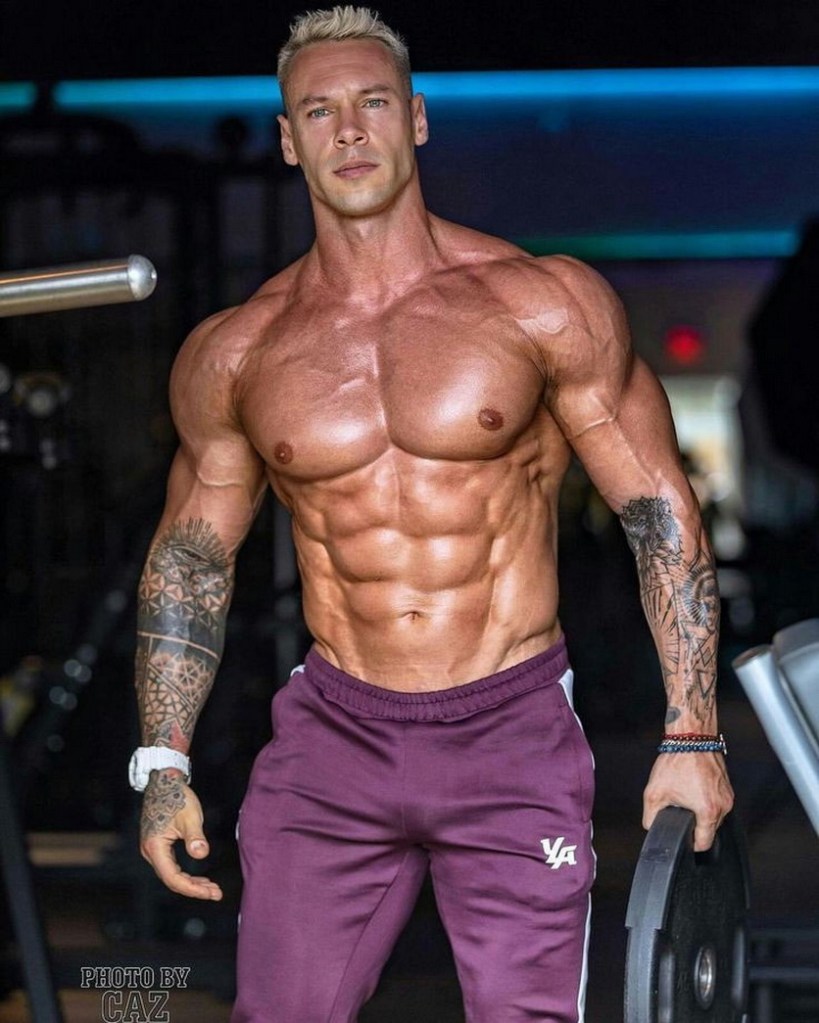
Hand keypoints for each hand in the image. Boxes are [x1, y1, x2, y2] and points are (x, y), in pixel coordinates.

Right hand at [139, 768, 222, 899]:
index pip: (173, 878)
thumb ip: (195, 837)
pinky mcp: (158, 846)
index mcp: (154, 847)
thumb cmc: (177, 796)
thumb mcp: (190, 816)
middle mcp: (150, 852)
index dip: (192, 889)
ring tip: (211, 888)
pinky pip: (171, 867)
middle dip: (195, 889)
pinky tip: (199, 878)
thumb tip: (202, 854)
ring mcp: (153, 850)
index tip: (211, 892)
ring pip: (172, 875)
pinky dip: (186, 874)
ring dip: (191, 883)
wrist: (164, 781)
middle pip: (172, 880)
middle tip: (216, 893)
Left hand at [642, 751, 733, 851]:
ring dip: (700, 812)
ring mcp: (728, 796)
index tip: (682, 838)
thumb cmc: (676, 761)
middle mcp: (723, 805)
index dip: (691, 844)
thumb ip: (651, 818)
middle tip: (680, 811)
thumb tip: (652, 829)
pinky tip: (692, 789)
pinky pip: (717, 802)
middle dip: (694, 825)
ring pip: (714, 816)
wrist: (691, 737)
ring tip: (686, 798)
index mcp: (708, 811)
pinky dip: (705, 800)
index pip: (704, 844)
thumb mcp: (653, 793)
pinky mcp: (727, 787)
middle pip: (710, 830)